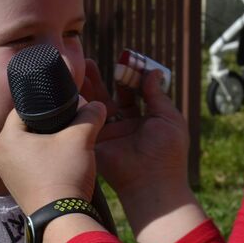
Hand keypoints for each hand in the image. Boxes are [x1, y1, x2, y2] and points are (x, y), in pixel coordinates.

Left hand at [0, 101, 106, 215]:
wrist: (62, 220)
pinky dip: (11, 155)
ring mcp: (7, 174)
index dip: (35, 100)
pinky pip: (11, 164)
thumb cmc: (64, 175)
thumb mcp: (81, 138)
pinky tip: (20, 155)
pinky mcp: (19, 187)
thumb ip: (89, 115)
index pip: (19, 109)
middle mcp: (0, 156)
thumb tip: (96, 105)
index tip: (48, 97)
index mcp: (8, 140)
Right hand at [81, 60, 189, 200]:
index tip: (124, 59)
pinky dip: (80, 103)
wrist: (151, 182)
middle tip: (92, 61)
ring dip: (89, 86)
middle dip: (103, 78)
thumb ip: (158, 95)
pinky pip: (86, 120)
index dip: (129, 76)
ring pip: (97, 104)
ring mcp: (109, 133)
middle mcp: (125, 125)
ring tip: (80, 67)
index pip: (135, 93)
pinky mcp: (96, 141)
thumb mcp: (169, 118)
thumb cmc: (167, 152)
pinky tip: (74, 85)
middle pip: (112, 96)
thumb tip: (153, 71)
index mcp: (146, 120)